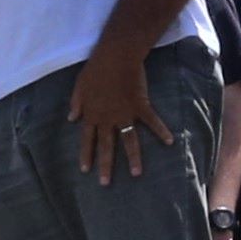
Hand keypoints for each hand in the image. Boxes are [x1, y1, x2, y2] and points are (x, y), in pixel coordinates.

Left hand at [71, 45, 157, 180]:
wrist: (115, 56)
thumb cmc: (95, 69)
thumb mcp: (79, 87)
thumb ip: (76, 104)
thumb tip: (71, 119)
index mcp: (92, 114)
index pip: (86, 139)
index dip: (86, 154)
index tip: (85, 170)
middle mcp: (107, 118)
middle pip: (106, 145)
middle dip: (105, 165)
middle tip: (105, 183)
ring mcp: (124, 113)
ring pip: (128, 140)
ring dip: (133, 158)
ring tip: (136, 174)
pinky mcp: (140, 105)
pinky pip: (152, 121)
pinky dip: (161, 131)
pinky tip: (169, 141)